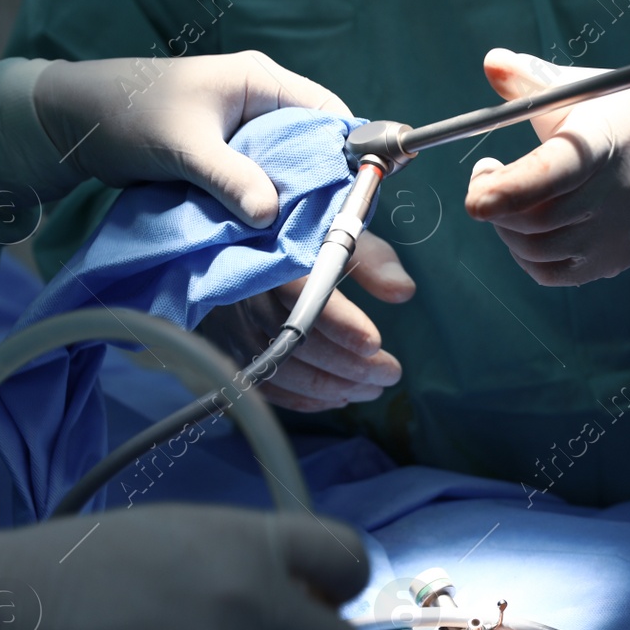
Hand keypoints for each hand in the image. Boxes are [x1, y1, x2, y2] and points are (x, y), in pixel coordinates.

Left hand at [32, 50, 349, 226]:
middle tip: (338, 229)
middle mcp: (263, 104)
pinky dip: (272, 208)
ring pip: (294, 172)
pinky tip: (277, 236)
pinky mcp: (232, 159)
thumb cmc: (125, 114)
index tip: (361, 196)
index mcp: (261, 82)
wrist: (70, 124)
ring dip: (298, 203)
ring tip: (310, 238)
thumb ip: (229, 177)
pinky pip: (267, 185)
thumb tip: (270, 214)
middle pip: (318, 149)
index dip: (352, 154)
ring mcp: (248, 133)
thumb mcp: (181, 146)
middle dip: (329, 188)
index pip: (330, 115)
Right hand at [196, 229, 414, 411]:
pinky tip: (337, 398)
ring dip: (331, 386)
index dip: (339, 323)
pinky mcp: (226, 346)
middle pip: (295, 339)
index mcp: (271, 254)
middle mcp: (243, 290)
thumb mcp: (340, 231)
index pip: (302, 294)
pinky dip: (302, 398)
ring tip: (372, 388)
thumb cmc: (303, 236)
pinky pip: (262, 382)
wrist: (246, 240)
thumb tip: (403, 292)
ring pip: (281, 367)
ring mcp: (230, 322)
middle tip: (390, 374)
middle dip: (348, 365)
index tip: (374, 343)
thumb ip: (373, 260)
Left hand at [465, 48, 629, 285]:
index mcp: (607, 141)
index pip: (559, 170)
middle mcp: (619, 194)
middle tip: (482, 176)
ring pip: (538, 250)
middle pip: (540, 218)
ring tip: (505, 197)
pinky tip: (524, 226)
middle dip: (494, 203)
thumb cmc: (623, 114)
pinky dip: (525, 254)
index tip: (475, 197)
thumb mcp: (583, 88)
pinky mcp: (616, 259)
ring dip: (505, 227)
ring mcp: (619, 234)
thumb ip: (532, 80)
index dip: (513, 189)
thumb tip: (492, 63)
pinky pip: (552, 273)